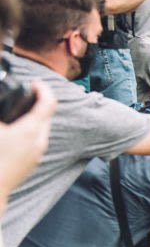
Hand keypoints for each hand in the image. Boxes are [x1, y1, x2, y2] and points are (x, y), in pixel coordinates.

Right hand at [0, 81, 55, 199]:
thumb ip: (0, 114)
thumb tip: (3, 111)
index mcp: (30, 130)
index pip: (48, 102)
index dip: (43, 88)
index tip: (34, 82)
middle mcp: (38, 142)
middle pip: (47, 115)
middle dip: (38, 102)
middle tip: (24, 94)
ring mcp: (36, 154)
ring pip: (42, 130)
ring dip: (33, 118)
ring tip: (18, 112)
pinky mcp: (30, 164)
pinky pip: (35, 142)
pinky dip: (29, 131)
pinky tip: (14, 132)